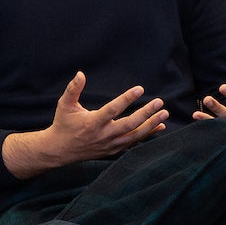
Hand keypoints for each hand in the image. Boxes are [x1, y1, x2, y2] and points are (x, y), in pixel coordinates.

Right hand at [4, 72, 166, 175]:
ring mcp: (110, 145)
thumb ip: (73, 89)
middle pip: (129, 124)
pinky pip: (134, 142)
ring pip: (135, 135)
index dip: (127, 99)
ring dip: (151, 125)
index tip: (140, 89)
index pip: (113, 109)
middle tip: (160, 102)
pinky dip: (148, 135)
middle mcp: (103, 135)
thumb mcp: (64, 105)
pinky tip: (160, 127)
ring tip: (164, 113)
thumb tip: (81, 74)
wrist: (60, 150)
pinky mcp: (113, 150)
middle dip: (146, 113)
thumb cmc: (64, 124)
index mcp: (92, 123)